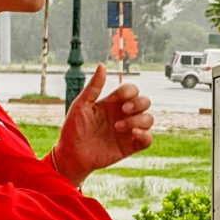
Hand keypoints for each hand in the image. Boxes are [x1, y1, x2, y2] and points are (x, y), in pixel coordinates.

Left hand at [51, 65, 154, 184]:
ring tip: (118, 127)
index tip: (118, 99)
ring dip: (139, 120)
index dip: (129, 91)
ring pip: (149, 119)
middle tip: (124, 110)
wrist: (71, 155)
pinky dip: (145, 135)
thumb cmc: (73, 129)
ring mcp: (128, 131)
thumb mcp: (81, 105)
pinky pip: (148, 139)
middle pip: (145, 101)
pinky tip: (133, 134)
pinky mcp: (130, 146)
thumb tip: (102, 65)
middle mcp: (123, 115)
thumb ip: (93, 87)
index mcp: (112, 103)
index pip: (131, 90)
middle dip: (139, 103)